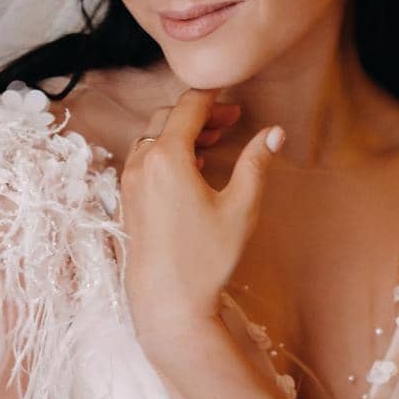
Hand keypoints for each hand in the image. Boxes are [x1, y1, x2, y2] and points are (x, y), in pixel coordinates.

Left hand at [118, 88, 284, 346]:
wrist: (167, 303)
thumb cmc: (205, 259)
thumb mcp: (240, 209)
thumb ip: (256, 164)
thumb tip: (274, 133)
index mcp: (167, 157)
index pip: (188, 107)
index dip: (213, 96)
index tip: (232, 95)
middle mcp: (141, 164)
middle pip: (167, 118)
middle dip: (198, 114)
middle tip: (229, 122)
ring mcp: (128, 183)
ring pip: (152, 139)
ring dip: (179, 133)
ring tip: (211, 143)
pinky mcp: (125, 201)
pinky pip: (143, 161)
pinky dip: (164, 153)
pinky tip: (188, 170)